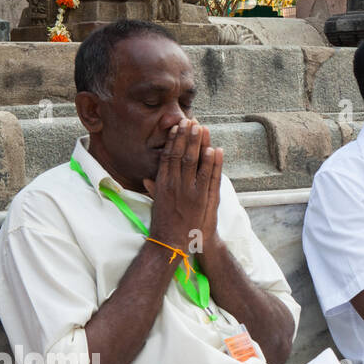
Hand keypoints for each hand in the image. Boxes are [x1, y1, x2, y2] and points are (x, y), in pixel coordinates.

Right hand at [145, 118, 217, 251]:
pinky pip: (209, 176)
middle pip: (182, 155)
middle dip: (187, 137)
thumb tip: (147, 178)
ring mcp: (190, 191)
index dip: (174, 140)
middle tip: (192, 120)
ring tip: (204, 128)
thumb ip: (154, 189)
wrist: (174, 242)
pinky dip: (213, 162)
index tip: (178, 127)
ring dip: (200, 144)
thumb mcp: (156, 203)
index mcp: (163, 184)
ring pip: (195, 162)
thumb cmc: (164, 223)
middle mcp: (175, 185)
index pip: (168, 156)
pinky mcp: (203, 199)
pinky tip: (216, 149)